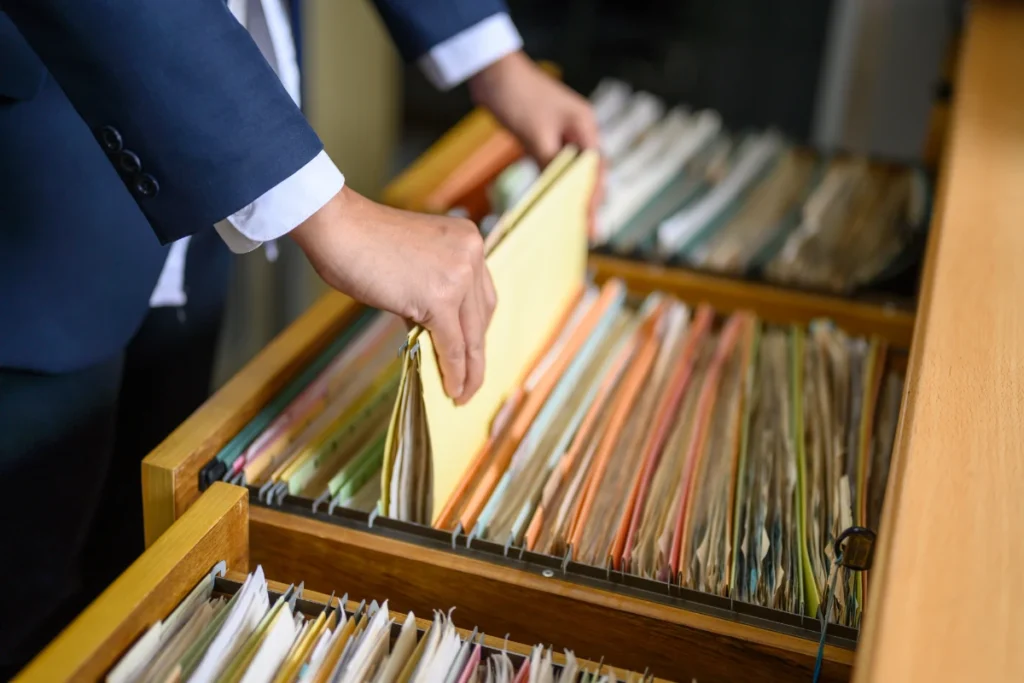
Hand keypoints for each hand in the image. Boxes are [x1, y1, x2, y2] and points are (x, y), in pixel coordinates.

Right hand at [291, 186, 496, 404]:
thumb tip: (435, 329)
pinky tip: (452, 389)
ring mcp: (458, 275)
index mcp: (468, 240)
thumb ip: (432, 289)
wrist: (339, 227)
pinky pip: (453, 344)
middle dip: (477, 353)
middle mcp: (471, 255)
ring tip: (463, 393)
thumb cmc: (364, 241)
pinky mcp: (440, 298)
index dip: (478, 329)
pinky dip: (454, 371)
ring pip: (472, 336)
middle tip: (472, 380)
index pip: (482, 295)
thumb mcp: (413, 261)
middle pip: (482, 316)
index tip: (474, 353)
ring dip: (469, 370)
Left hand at [469, 51, 603, 229]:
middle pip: (590, 172)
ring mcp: (565, 132)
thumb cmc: (517, 98)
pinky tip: (554, 202)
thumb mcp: (536, 136)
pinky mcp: (548, 134)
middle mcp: (581, 130)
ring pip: (574, 170)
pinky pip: (557, 164)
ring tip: (573, 224)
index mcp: (585, 126)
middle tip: (586, 233)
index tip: (591, 225)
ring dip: (573, 195)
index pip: (596, 170)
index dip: (594, 199)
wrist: (493, 72)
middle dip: (588, 202)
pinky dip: (557, 183)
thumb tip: (560, 195)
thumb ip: (551, 165)